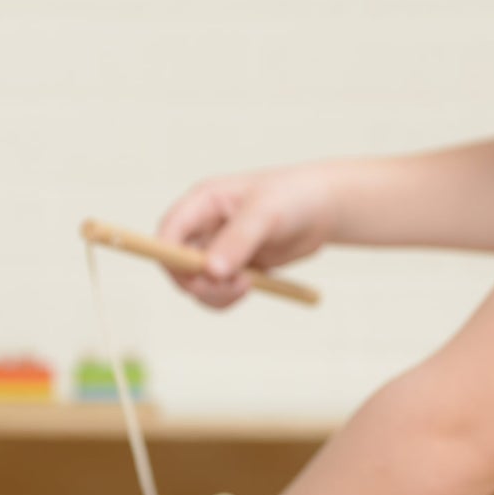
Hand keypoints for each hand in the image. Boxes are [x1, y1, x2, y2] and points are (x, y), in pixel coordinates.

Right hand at [157, 163, 335, 307]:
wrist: (325, 208)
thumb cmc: (295, 197)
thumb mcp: (266, 214)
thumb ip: (237, 241)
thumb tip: (211, 272)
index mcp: (202, 203)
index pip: (168, 232)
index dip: (170, 256)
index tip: (194, 276)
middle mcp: (202, 227)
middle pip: (176, 265)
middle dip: (199, 282)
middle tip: (234, 285)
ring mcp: (215, 249)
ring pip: (194, 284)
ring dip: (215, 294)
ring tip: (249, 284)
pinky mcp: (231, 268)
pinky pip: (215, 292)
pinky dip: (227, 298)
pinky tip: (254, 285)